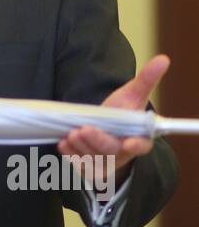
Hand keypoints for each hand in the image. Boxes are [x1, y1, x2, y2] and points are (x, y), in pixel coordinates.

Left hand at [56, 53, 169, 178]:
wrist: (107, 130)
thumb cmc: (123, 113)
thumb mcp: (133, 96)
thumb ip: (147, 80)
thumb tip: (163, 59)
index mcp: (139, 138)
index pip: (141, 145)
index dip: (136, 145)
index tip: (128, 143)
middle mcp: (122, 153)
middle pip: (111, 151)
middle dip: (98, 141)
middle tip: (84, 130)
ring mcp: (105, 162)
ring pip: (93, 158)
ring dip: (81, 147)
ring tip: (72, 134)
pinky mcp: (89, 167)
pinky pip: (79, 164)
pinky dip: (70, 155)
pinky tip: (63, 143)